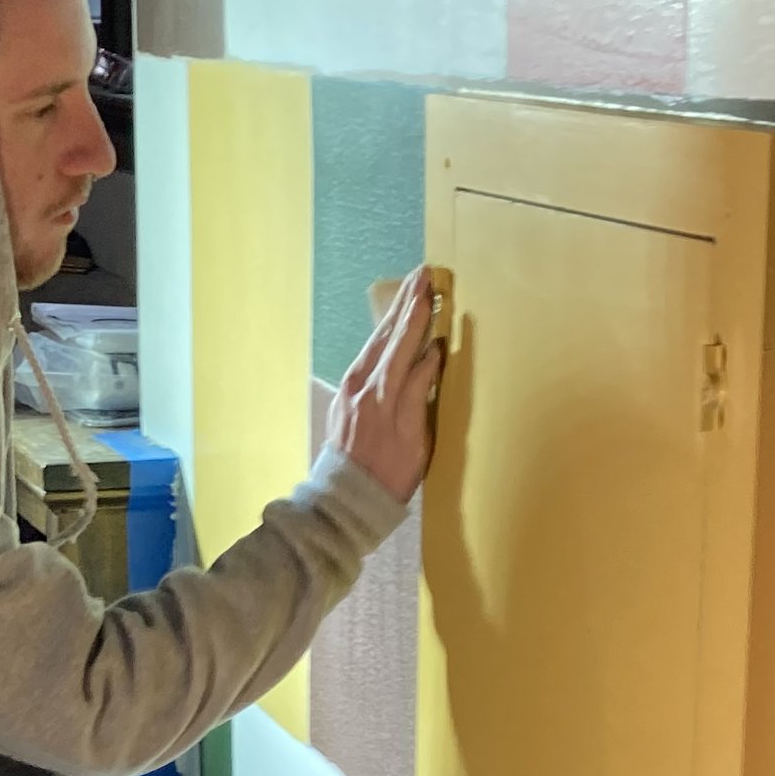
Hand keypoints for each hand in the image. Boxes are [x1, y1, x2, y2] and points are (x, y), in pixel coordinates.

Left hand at [329, 266, 444, 504]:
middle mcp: (361, 384)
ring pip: (374, 344)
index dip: (417, 312)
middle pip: (386, 335)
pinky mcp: (344, 398)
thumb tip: (430, 355)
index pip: (404, 341)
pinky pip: (366, 358)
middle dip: (404, 304)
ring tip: (409, 294)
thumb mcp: (415, 438)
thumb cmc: (389, 476)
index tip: (428, 285)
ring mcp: (348, 389)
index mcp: (382, 392)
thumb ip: (420, 392)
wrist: (345, 500)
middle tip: (420, 275)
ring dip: (393, 318)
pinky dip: (381, 340)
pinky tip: (389, 331)